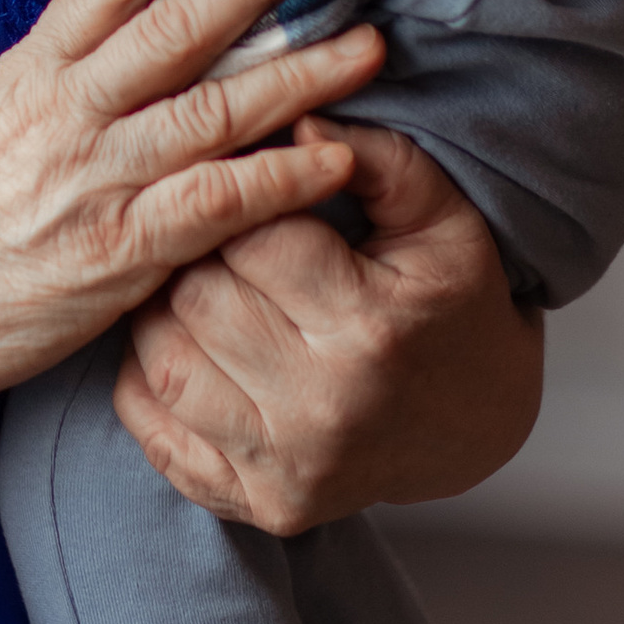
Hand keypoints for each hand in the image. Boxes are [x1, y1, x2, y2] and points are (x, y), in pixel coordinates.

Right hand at [0, 0, 384, 402]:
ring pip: (218, 110)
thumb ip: (19, 83)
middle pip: (182, 26)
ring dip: (301, 74)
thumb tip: (54, 55)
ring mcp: (100, 179)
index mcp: (32, 72)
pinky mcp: (120, 252)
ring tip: (367, 46)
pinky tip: (336, 160)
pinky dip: (281, 179)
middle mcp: (73, 112)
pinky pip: (217, 206)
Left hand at [112, 121, 541, 535]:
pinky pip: (155, 433)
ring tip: (188, 279)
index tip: (236, 175)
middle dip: (192, 250)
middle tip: (202, 225)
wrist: (477, 423)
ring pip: (161, 363)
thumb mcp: (443, 219)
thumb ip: (378, 158)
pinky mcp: (260, 506)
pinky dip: (145, 381)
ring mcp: (285, 469)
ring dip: (158, 312)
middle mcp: (322, 411)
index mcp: (368, 329)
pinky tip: (176, 343)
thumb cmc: (453, 303)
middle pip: (197, 299)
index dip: (235, 192)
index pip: (253, 236)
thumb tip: (295, 117)